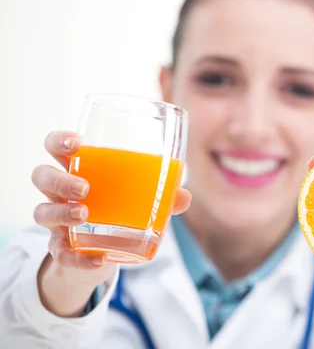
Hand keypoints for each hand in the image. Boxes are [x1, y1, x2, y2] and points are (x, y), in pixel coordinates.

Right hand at [31, 130, 191, 315]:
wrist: (97, 255)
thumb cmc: (116, 213)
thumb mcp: (138, 203)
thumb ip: (161, 198)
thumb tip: (184, 196)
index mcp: (78, 171)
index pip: (55, 147)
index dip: (59, 141)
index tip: (76, 144)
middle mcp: (59, 194)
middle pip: (42, 175)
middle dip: (59, 179)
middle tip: (84, 188)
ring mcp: (56, 222)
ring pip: (40, 212)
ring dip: (61, 213)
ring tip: (84, 214)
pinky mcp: (61, 250)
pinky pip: (59, 254)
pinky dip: (77, 258)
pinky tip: (98, 260)